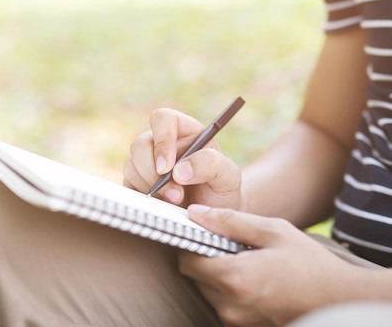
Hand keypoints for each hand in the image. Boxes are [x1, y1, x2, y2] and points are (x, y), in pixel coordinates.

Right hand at [123, 108, 240, 207]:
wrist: (212, 216)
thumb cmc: (221, 191)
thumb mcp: (229, 177)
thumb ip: (211, 164)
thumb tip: (178, 171)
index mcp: (184, 132)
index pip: (162, 119)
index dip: (162, 140)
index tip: (168, 167)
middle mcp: (161, 144)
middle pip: (139, 144)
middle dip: (153, 172)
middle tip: (176, 195)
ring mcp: (146, 163)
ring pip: (131, 166)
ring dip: (151, 187)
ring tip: (175, 202)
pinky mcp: (136, 183)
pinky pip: (127, 185)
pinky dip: (143, 197)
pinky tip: (162, 205)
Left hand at [178, 205, 370, 326]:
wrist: (342, 301)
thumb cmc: (310, 264)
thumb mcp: (272, 232)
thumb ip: (229, 221)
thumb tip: (195, 213)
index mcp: (235, 278)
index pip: (187, 261)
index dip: (192, 244)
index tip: (205, 235)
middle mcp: (231, 306)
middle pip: (195, 277)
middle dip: (206, 260)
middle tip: (232, 249)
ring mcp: (237, 321)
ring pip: (207, 292)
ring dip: (218, 277)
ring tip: (248, 265)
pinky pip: (224, 306)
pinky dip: (231, 292)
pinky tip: (254, 281)